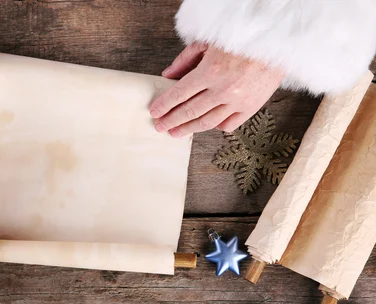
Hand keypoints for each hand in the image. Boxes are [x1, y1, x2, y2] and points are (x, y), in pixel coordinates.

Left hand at [150, 42, 284, 136]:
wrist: (279, 42)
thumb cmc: (243, 39)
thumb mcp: (209, 42)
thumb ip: (186, 60)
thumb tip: (168, 75)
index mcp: (210, 72)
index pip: (179, 94)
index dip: (164, 105)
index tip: (155, 112)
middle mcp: (223, 90)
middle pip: (189, 112)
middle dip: (171, 121)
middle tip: (160, 126)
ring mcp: (238, 101)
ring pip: (207, 122)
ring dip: (188, 129)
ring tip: (176, 132)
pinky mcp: (252, 107)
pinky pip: (229, 124)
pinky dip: (216, 127)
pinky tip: (207, 125)